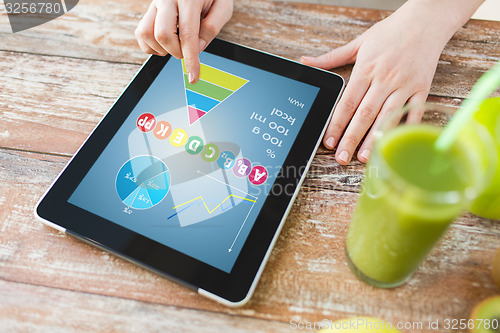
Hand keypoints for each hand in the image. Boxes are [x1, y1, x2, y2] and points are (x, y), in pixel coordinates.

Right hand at [135, 0, 232, 83]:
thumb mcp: (223, 7)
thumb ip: (212, 27)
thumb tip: (196, 48)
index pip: (187, 34)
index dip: (190, 59)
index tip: (193, 76)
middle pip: (163, 34)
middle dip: (177, 52)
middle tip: (187, 51)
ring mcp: (155, 3)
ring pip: (147, 33)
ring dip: (162, 49)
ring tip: (176, 46)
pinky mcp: (149, 9)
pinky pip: (141, 33)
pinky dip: (152, 45)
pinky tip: (166, 43)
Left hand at [301, 1, 456, 164]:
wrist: (426, 21)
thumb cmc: (390, 32)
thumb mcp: (358, 43)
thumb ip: (331, 57)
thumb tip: (305, 61)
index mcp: (366, 69)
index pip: (347, 102)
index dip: (337, 124)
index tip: (328, 141)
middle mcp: (385, 79)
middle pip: (365, 114)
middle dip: (352, 138)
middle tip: (342, 158)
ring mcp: (405, 85)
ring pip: (387, 117)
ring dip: (375, 139)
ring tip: (364, 158)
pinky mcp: (422, 89)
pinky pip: (413, 112)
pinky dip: (404, 129)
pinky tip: (394, 144)